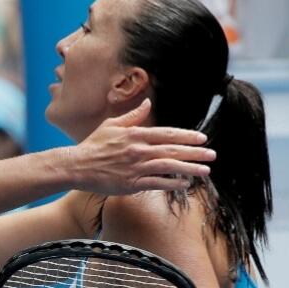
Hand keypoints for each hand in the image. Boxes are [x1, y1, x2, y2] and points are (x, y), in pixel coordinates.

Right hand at [69, 99, 215, 193]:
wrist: (76, 166)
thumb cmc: (92, 145)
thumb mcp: (111, 125)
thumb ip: (132, 116)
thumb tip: (147, 104)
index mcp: (135, 134)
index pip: (167, 134)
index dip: (186, 136)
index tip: (202, 139)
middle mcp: (138, 150)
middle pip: (173, 150)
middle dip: (195, 152)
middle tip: (212, 155)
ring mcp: (136, 167)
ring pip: (169, 167)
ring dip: (190, 168)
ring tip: (205, 171)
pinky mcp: (131, 183)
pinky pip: (157, 183)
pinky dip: (172, 184)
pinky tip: (185, 184)